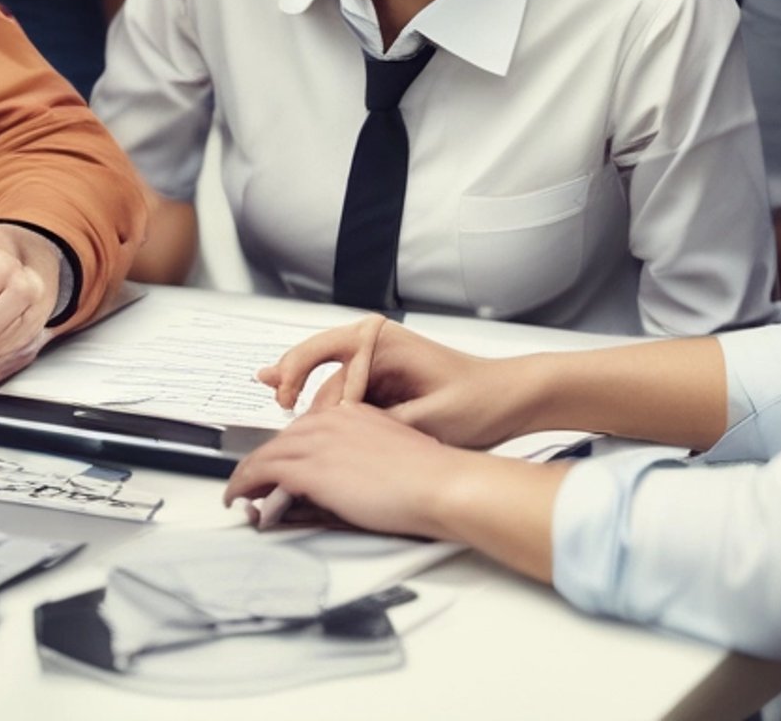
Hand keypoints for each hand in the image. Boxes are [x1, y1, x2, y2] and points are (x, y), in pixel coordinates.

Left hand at [224, 404, 468, 537]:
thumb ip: (363, 461)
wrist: (442, 484)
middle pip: (284, 438)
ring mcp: (321, 440)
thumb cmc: (432, 478)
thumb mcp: (393, 457)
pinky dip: (245, 484)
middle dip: (264, 461)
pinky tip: (237, 497)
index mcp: (356, 412)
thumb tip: (342, 482)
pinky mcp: (312, 466)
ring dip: (249, 473)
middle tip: (250, 482)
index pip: (308, 427)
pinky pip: (264, 472)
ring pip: (268, 452)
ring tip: (237, 493)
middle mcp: (334, 419)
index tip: (277, 464)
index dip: (288, 448)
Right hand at [260, 316, 518, 447]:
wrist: (508, 400)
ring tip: (280, 413)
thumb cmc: (477, 400)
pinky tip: (303, 414)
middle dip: (293, 382)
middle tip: (273, 402)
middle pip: (318, 363)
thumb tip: (342, 438)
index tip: (283, 402)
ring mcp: (378, 363)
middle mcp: (376, 345)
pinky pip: (344, 391)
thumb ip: (379, 424)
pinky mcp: (383, 383)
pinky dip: (326, 405)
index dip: (297, 377)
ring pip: (329, 381)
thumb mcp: (424, 419)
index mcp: (383, 342)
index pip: (323, 353)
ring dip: (308, 398)